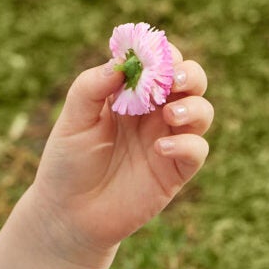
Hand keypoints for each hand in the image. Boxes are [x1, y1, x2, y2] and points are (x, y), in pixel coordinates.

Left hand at [26, 40, 212, 261]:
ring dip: (193, 106)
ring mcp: (167, 140)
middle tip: (174, 79)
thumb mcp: (72, 120)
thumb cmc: (67, 163)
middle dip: (190, 73)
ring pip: (202, 112)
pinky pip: (196, 150)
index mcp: (131, 94)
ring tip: (170, 113)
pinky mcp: (174, 171)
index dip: (161, 53)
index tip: (153, 53)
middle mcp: (154, 114)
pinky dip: (186, 144)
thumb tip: (120, 63)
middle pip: (190, 81)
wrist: (68, 214)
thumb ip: (91, 87)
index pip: (158, 63)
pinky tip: (161, 148)